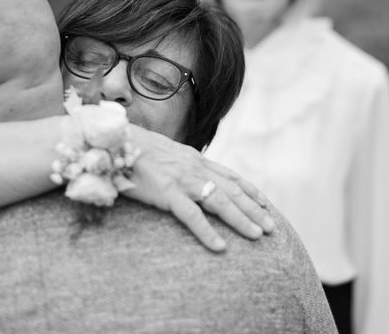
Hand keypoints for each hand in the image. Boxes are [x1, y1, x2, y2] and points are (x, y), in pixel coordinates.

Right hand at [124, 124, 274, 251]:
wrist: (116, 140)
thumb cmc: (136, 149)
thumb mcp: (166, 154)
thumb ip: (182, 165)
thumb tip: (191, 173)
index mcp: (195, 159)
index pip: (230, 175)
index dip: (249, 190)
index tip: (265, 203)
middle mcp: (195, 168)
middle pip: (232, 190)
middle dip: (254, 209)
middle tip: (272, 227)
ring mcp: (183, 180)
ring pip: (220, 202)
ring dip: (241, 220)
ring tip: (258, 236)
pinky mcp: (168, 193)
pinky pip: (192, 216)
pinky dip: (207, 232)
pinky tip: (220, 247)